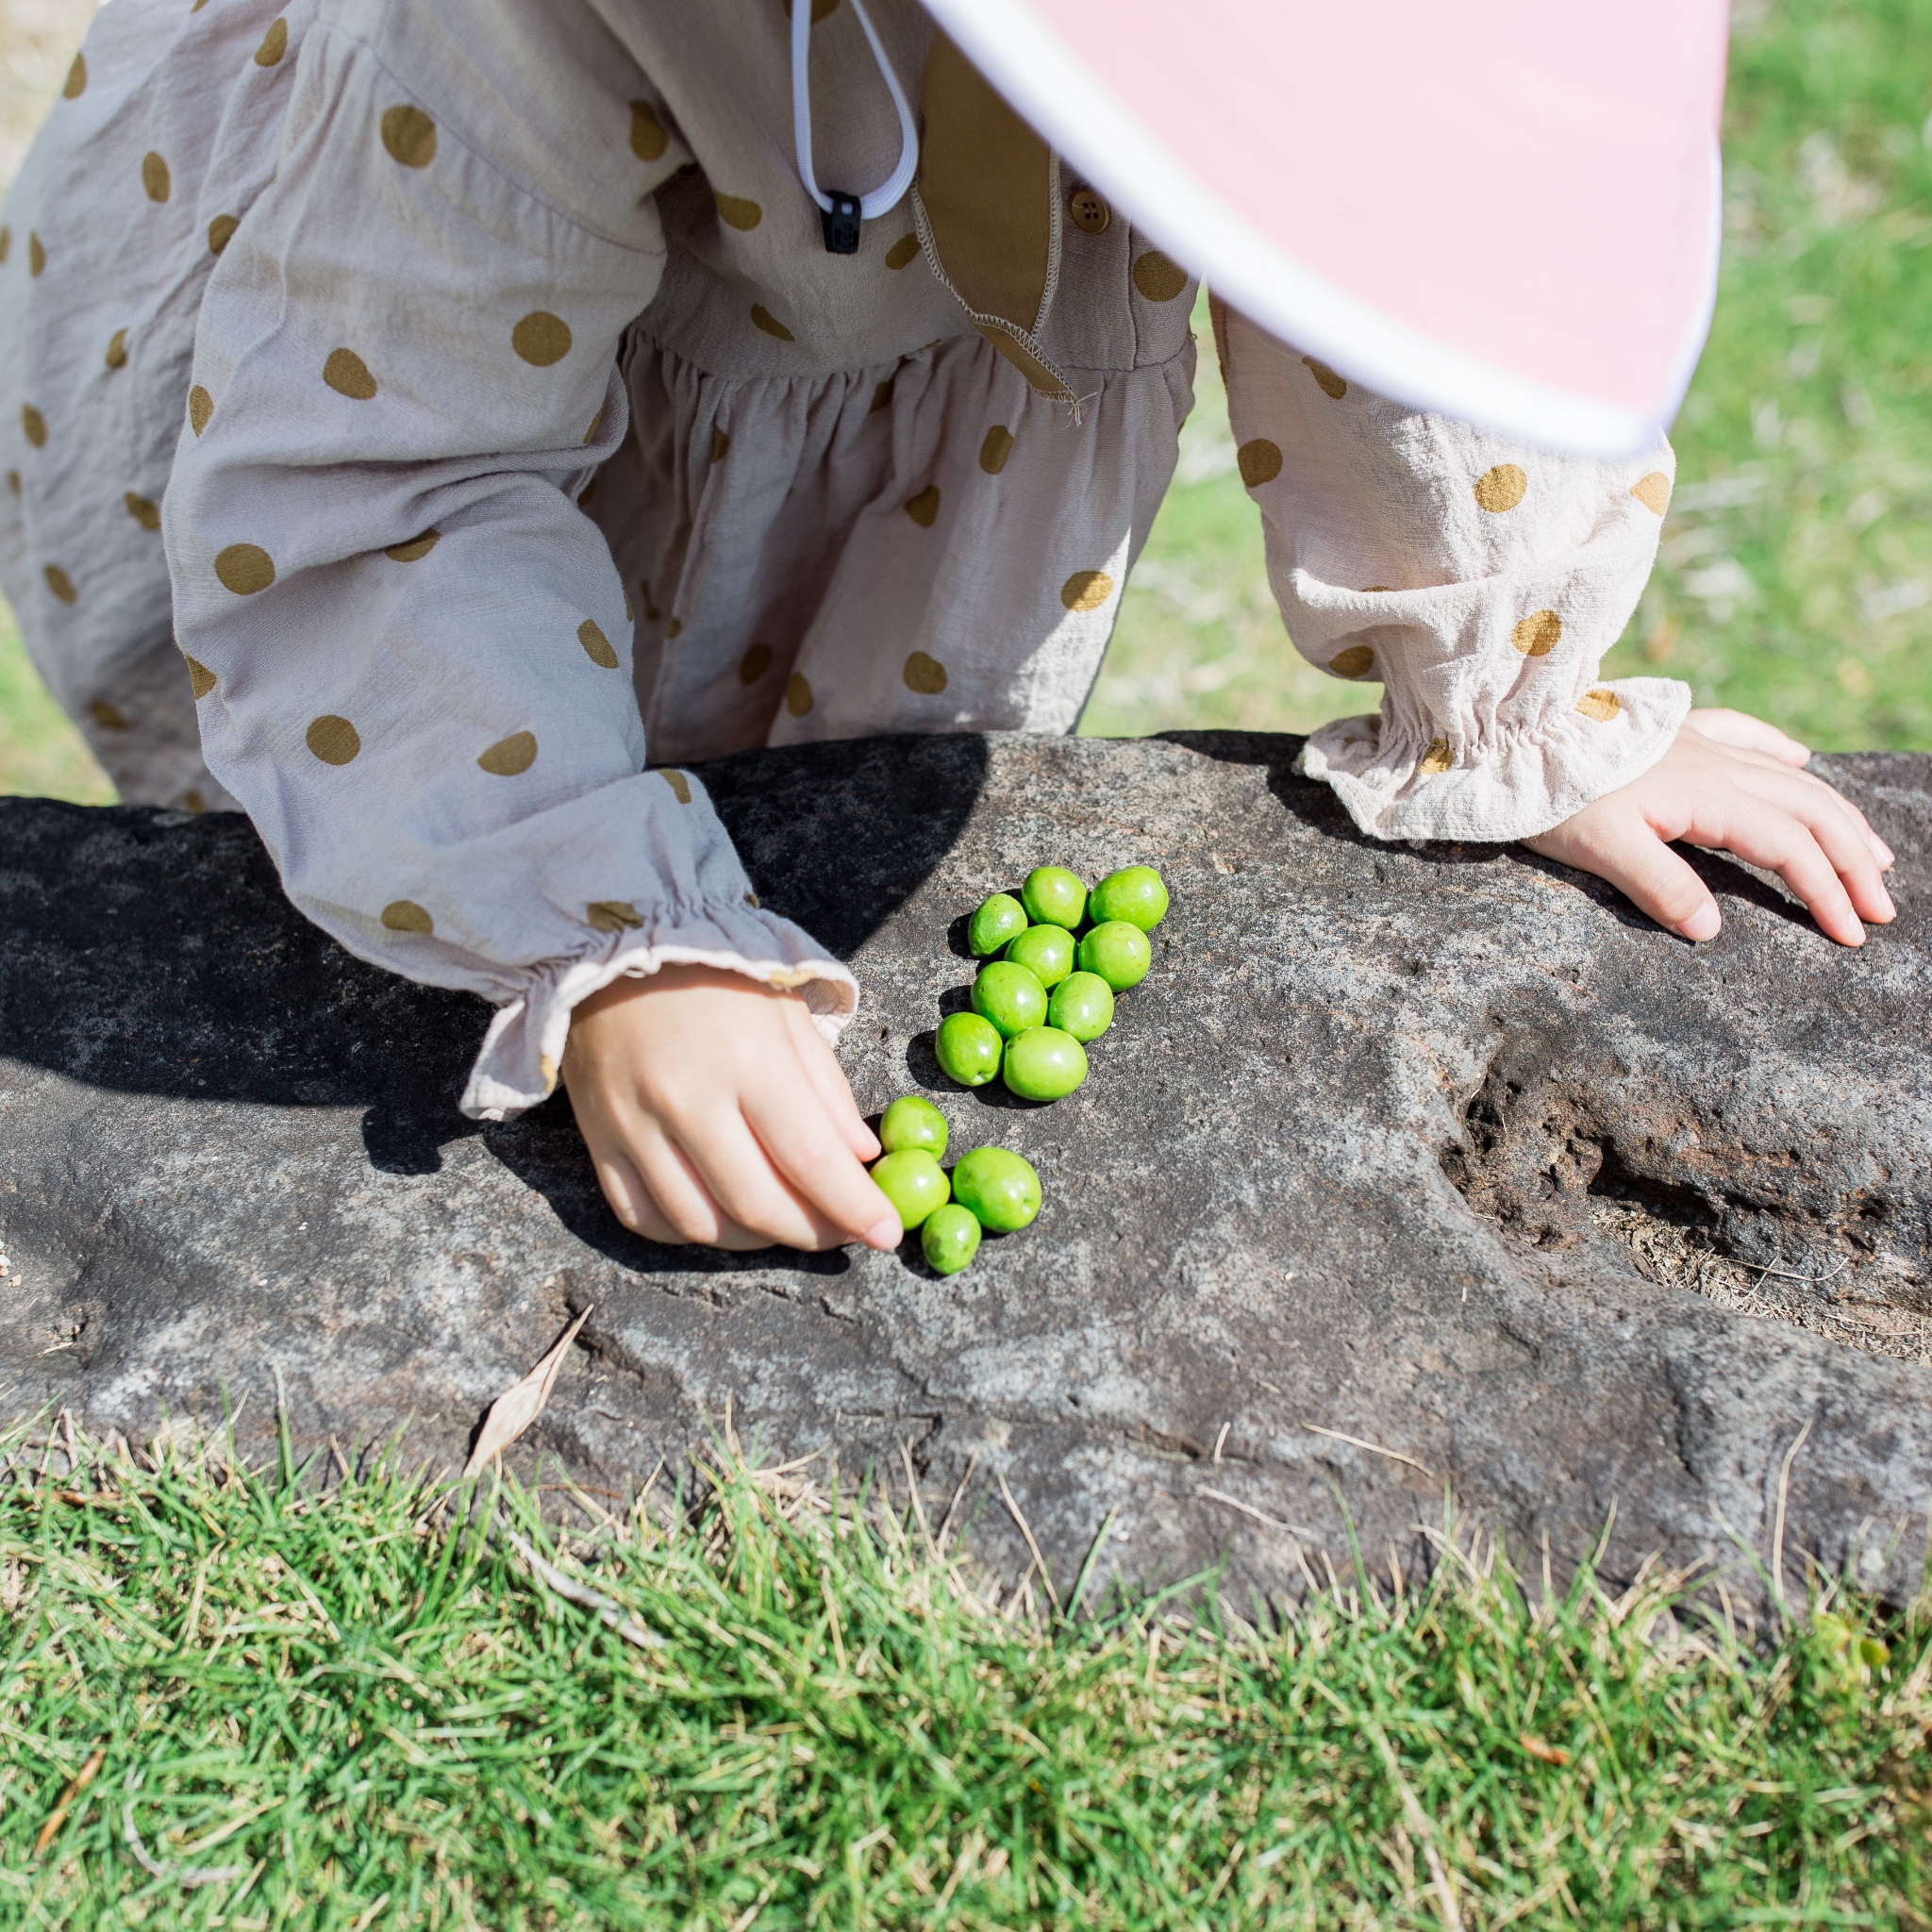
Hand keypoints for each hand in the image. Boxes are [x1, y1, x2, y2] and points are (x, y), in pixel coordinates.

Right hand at [560, 964, 899, 1251]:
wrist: (614, 946)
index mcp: (748, 1058)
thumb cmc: (713, 975)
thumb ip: (827, 1090)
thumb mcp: (787, 1014)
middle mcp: (687, 1099)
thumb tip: (861, 1159)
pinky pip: (643, 1217)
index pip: (811, 1159)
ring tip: (786, 1222)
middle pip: (758, 1205)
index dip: (854, 1207)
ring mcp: (635, 1124)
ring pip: (701, 1223)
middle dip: (812, 1233)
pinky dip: (688, 1232)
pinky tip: (720, 1217)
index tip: (885, 1233)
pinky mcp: (598, 1139)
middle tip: (841, 1233)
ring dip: (755, 1240)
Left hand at [1523, 708, 1895, 945]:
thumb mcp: (1602, 849)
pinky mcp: (1675, 731)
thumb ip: (1662, 888)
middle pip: (1811, 812)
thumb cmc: (1553, 796)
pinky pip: (1746, 735)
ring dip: (1838, 815)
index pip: (1790, 849)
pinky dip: (1781, 751)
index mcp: (1709, 797)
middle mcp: (1719, 765)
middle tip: (1883, 906)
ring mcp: (1700, 743)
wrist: (1513, 734)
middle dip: (1854, 861)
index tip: (1852, 934)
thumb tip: (1712, 929)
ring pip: (1791, 778)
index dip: (1827, 892)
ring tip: (1873, 852)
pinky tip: (1802, 759)